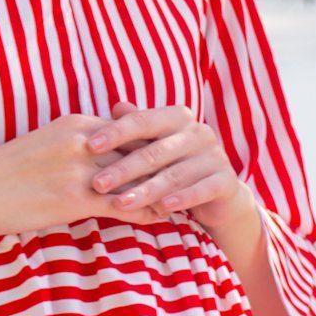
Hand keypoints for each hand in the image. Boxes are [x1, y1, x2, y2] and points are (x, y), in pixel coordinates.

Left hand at [82, 98, 251, 234]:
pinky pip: (201, 190)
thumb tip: (116, 106)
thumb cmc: (176, 165)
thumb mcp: (156, 145)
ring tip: (121, 203)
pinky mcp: (226, 181)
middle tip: (98, 183)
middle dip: (123, 168)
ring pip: (174, 174)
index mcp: (177, 117)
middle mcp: (198, 132)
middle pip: (155, 151)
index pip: (142, 120)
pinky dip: (182, 199)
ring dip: (146, 190)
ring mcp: (214, 156)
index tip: (89, 145)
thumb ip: (137, 128)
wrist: (219, 193)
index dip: (116, 132)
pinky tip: (163, 209)